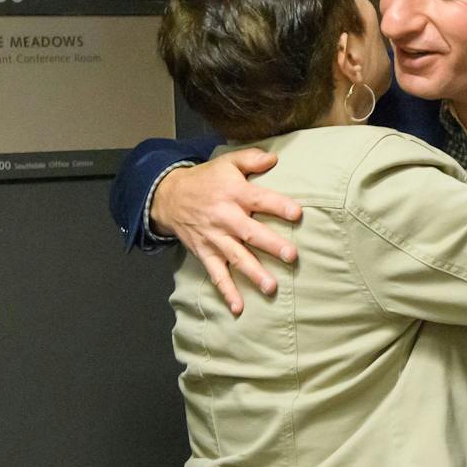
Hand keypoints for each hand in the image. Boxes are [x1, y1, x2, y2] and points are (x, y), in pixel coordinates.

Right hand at [150, 148, 302, 315]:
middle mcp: (225, 217)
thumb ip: (251, 158)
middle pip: (251, 232)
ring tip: (271, 287)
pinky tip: (238, 308)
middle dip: (271, 244)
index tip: (297, 214)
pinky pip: (217, 274)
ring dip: (253, 273)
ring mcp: (215, 238)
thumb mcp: (227, 163)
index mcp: (234, 193)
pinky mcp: (205, 253)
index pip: (260, 199)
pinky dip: (227, 291)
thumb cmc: (206, 180)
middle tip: (291, 256)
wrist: (168, 197)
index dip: (278, 206)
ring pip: (236, 257)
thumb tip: (275, 158)